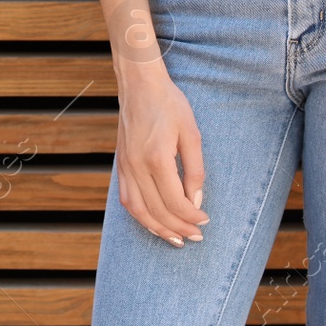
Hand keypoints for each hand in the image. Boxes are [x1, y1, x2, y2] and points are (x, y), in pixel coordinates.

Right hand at [114, 73, 210, 244]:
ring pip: (138, 211)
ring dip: (157, 229)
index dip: (192, 216)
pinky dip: (140, 217)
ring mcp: (125, 166)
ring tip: (175, 240)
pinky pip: (127, 200)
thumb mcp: (192, 133)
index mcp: (157, 157)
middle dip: (179, 229)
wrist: (140, 85)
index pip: (175, 201)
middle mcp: (137, 166)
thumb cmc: (169, 105)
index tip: (206, 221)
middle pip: (157, 211)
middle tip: (196, 237)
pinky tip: (154, 223)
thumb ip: (195, 169)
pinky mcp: (120, 165)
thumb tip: (195, 200)